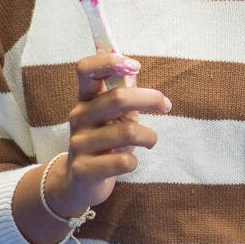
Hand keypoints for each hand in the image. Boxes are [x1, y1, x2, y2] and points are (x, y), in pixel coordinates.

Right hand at [44, 52, 169, 217]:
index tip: (136, 66)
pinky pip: (123, 161)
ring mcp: (79, 144)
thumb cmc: (104, 141)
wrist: (78, 182)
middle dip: (149, 99)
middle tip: (166, 105)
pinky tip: (129, 162)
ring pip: (127, 131)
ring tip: (150, 140)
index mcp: (85, 99)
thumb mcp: (111, 116)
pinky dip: (134, 161)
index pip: (86, 69)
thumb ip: (122, 95)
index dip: (109, 61)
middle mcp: (79, 117)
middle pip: (117, 98)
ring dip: (149, 136)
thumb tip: (135, 70)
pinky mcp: (85, 170)